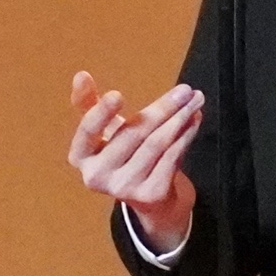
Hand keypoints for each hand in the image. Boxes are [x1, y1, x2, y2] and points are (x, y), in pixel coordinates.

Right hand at [69, 69, 202, 255]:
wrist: (151, 200)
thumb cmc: (124, 155)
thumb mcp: (103, 130)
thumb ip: (90, 103)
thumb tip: (80, 75)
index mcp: (80, 157)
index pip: (87, 133)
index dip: (101, 114)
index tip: (117, 95)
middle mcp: (97, 177)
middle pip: (133, 134)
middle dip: (162, 109)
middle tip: (185, 90)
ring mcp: (124, 188)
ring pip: (156, 144)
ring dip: (179, 119)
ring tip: (194, 100)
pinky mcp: (150, 195)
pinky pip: (171, 158)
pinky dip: (185, 136)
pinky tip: (195, 120)